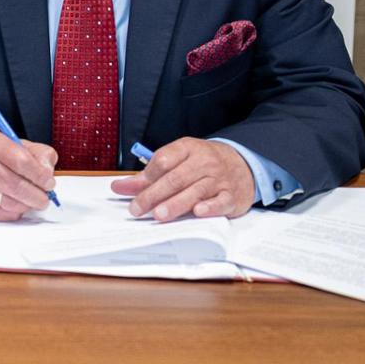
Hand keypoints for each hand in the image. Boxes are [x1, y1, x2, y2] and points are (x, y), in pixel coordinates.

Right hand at [0, 134, 58, 220]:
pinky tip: (14, 203)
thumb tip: (48, 172)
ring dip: (29, 205)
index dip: (41, 175)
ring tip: (32, 200)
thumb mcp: (12, 145)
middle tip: (45, 196)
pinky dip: (15, 211)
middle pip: (19, 186)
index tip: (49, 182)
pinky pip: (5, 214)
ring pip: (13, 203)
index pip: (22, 161)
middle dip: (39, 195)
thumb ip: (37, 154)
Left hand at [109, 137, 255, 220]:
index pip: (164, 160)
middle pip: (175, 178)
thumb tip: (120, 187)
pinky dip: (210, 207)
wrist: (245, 163)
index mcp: (188, 148)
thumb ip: (150, 174)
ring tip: (159, 215)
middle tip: (138, 209)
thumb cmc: (204, 163)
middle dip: (154, 194)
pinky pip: (221, 201)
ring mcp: (219, 179)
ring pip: (195, 191)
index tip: (131, 190)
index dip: (146, 176)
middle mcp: (204, 163)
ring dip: (176, 203)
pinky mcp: (232, 196)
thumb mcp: (179, 160)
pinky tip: (199, 212)